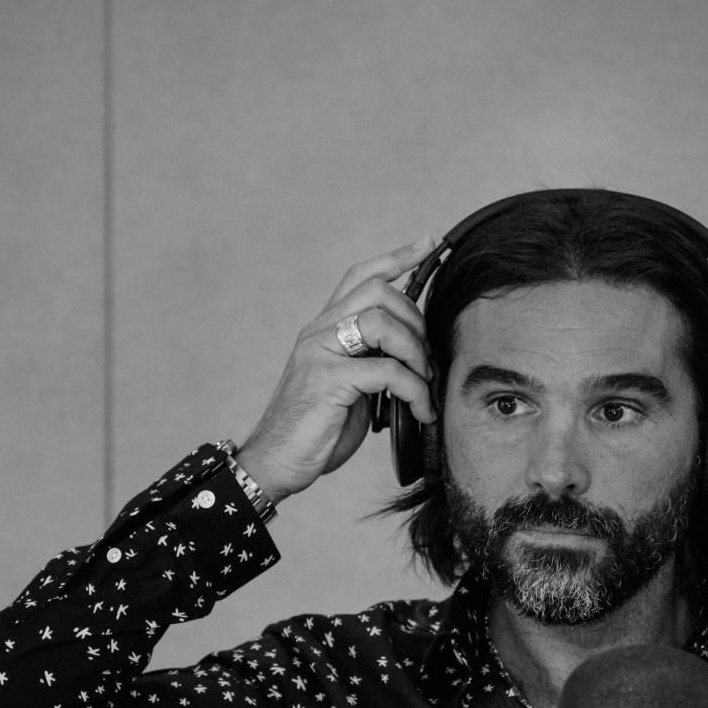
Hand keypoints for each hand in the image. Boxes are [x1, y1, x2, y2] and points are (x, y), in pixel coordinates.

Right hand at [236, 238, 439, 504]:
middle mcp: (319, 331)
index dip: (398, 256)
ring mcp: (320, 352)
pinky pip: (388, 370)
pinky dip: (415, 390)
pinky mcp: (328, 379)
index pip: (361, 275)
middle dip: (417, 319)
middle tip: (428, 359)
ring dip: (417, 353)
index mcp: (325, 328)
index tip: (430, 243)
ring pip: (383, 321)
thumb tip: (418, 355)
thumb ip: (373, 360)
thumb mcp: (351, 386)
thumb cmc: (317, 429)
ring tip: (426, 384)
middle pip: (379, 290)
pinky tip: (421, 411)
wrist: (277, 463)